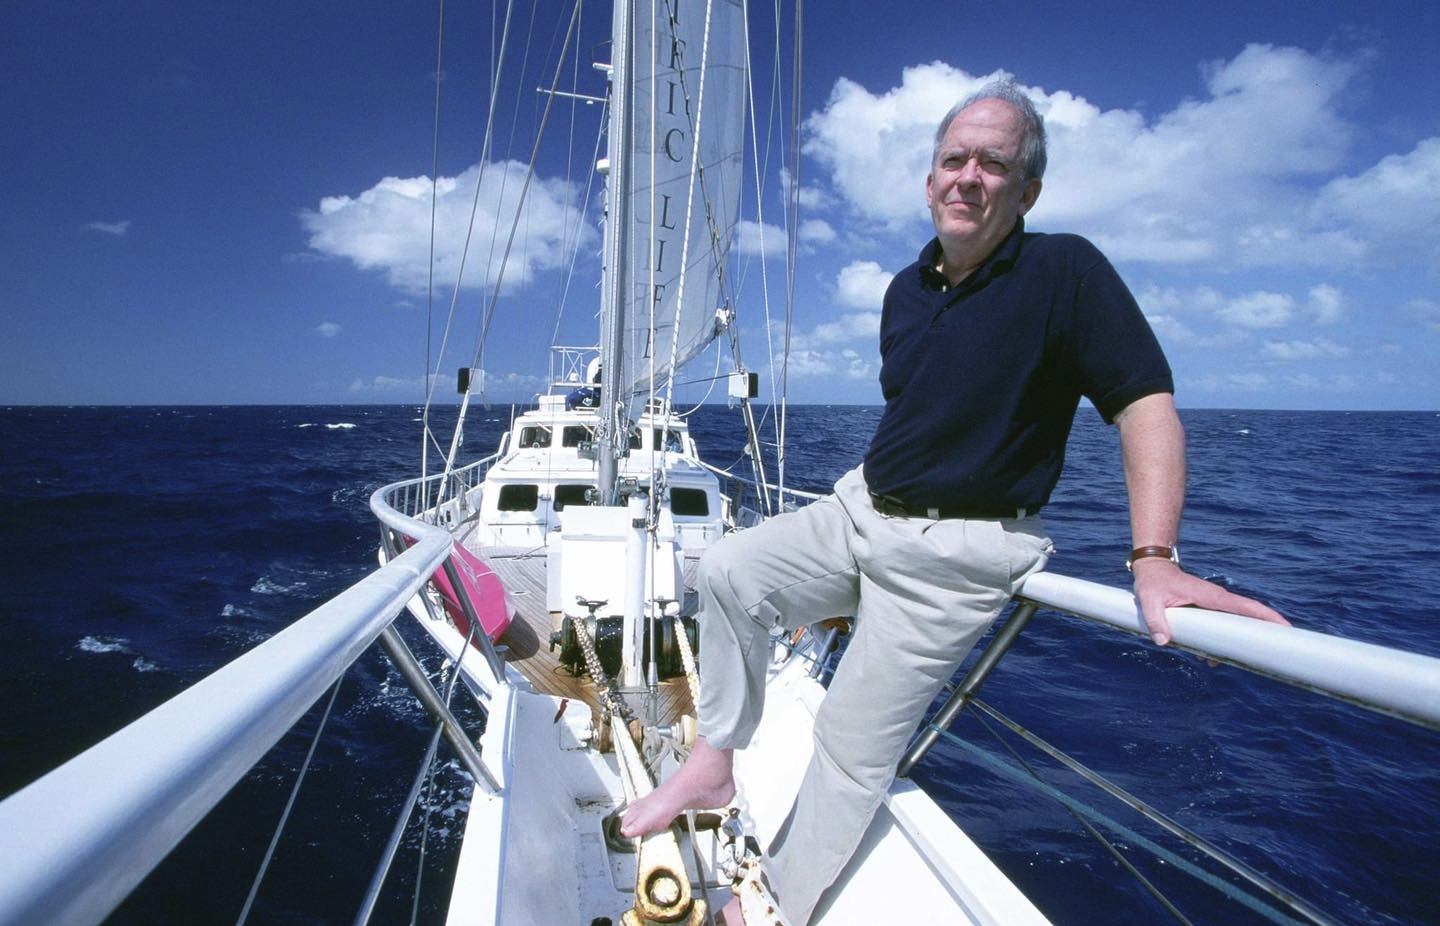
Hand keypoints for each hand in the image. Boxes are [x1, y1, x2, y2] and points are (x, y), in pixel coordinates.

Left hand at [1131, 559, 1289, 644]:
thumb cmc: (1152, 582)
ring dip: (1238, 641)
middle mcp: (1217, 599)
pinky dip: (1221, 640)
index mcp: (1210, 596)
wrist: (1152, 568)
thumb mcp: (1149, 601)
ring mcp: (1213, 604)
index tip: (1285, 627)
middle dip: (1263, 630)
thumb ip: (1155, 620)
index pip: (1244, 606)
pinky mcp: (1207, 609)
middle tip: (1278, 649)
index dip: (1265, 616)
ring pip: (1234, 623)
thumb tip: (1164, 642)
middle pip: (1248, 615)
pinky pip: (1222, 624)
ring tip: (1234, 661)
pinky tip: (1210, 657)